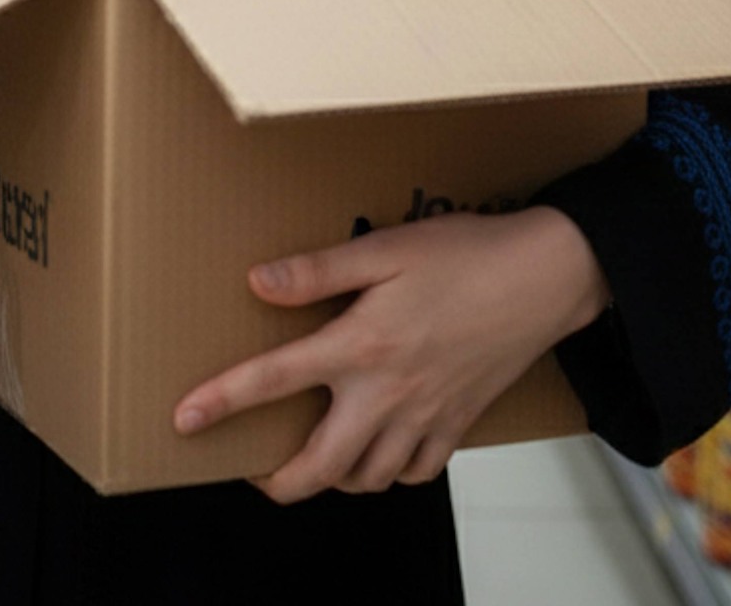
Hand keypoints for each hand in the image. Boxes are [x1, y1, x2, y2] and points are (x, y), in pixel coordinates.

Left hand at [172, 207, 609, 504]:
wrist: (547, 276)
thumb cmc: (464, 253)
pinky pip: (418, 473)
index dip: (223, 402)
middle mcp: (389, 394)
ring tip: (314, 454)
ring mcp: (427, 417)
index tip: (183, 420)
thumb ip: (318, 271)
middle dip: (281, 482)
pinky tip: (379, 449)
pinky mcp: (460, 425)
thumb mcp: (383, 248)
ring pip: (369, 478)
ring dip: (336, 475)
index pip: (275, 381)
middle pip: (322, 466)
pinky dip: (392, 473)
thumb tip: (258, 282)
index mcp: (361, 345)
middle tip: (255, 471)